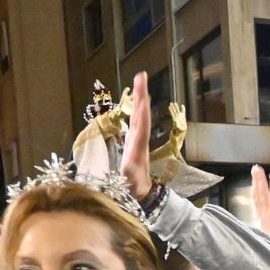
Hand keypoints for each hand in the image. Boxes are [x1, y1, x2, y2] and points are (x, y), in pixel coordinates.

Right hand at [118, 72, 154, 200]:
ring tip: (140, 82)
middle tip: (141, 77)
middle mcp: (140, 140)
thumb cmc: (133, 188)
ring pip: (140, 115)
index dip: (141, 112)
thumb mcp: (130, 181)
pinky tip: (137, 100)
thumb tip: (128, 165)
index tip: (142, 97)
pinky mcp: (135, 141)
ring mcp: (138, 139)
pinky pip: (136, 120)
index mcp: (138, 147)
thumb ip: (129, 172)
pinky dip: (136, 109)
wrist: (142, 192)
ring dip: (140, 98)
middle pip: (142, 115)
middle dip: (141, 96)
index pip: (141, 126)